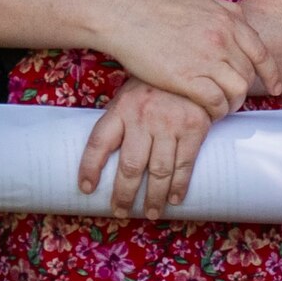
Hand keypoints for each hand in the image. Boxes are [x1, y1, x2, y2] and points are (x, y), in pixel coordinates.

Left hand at [76, 80, 212, 217]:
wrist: (195, 67)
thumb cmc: (157, 86)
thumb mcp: (130, 95)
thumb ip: (120, 121)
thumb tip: (105, 158)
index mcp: (122, 108)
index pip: (99, 142)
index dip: (89, 168)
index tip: (86, 188)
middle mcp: (143, 117)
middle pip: (130, 166)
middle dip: (124, 194)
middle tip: (121, 211)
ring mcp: (169, 123)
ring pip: (158, 171)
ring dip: (154, 198)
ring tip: (151, 213)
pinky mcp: (194, 128)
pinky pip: (184, 164)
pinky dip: (179, 186)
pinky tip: (174, 199)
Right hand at [102, 0, 267, 117]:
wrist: (125, 14)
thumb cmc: (154, 6)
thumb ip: (221, 9)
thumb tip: (236, 14)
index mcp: (227, 19)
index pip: (261, 52)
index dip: (271, 73)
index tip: (274, 87)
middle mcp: (223, 39)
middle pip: (248, 74)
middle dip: (243, 90)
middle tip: (232, 99)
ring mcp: (207, 59)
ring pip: (237, 91)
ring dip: (232, 104)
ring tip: (221, 109)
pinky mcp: (187, 78)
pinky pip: (216, 102)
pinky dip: (216, 111)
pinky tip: (207, 113)